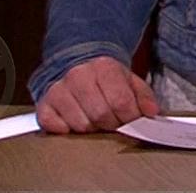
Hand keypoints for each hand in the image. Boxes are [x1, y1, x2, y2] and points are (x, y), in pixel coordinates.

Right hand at [35, 55, 159, 133]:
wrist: (78, 65)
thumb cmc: (106, 78)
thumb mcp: (129, 80)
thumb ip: (144, 96)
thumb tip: (151, 112)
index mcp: (103, 67)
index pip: (120, 101)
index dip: (130, 117)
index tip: (132, 121)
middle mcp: (78, 75)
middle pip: (100, 115)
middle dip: (111, 124)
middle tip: (113, 122)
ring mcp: (59, 90)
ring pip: (80, 124)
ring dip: (92, 128)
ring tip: (95, 119)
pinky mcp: (44, 104)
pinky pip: (56, 127)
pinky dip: (67, 130)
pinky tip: (74, 120)